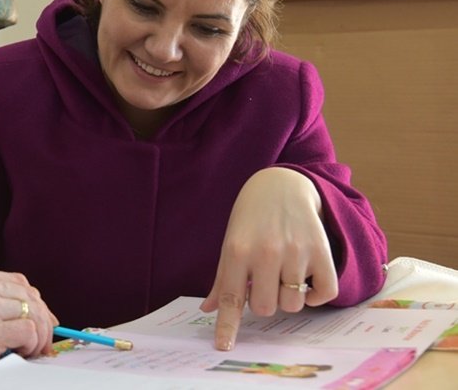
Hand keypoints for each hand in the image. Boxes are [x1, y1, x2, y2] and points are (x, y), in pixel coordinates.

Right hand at [0, 266, 56, 374]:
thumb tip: (36, 313)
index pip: (17, 281)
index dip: (34, 301)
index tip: (42, 319)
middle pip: (28, 294)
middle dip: (42, 319)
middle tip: (44, 340)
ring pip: (32, 312)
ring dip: (39, 334)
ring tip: (33, 349)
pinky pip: (27, 331)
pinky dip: (32, 343)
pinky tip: (22, 352)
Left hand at [200, 167, 337, 350]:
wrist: (281, 185)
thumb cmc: (251, 219)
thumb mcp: (229, 243)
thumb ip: (222, 279)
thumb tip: (207, 309)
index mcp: (237, 251)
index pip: (229, 298)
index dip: (227, 326)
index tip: (224, 347)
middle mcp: (266, 252)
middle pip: (264, 308)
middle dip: (264, 303)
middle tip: (265, 283)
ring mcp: (295, 252)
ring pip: (292, 304)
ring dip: (288, 297)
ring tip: (284, 275)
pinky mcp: (321, 251)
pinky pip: (324, 293)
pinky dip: (316, 295)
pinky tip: (306, 280)